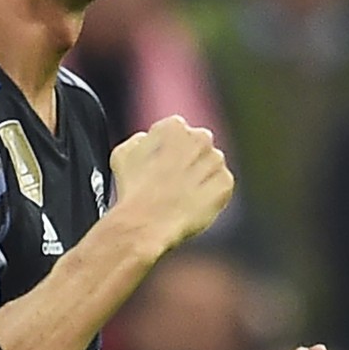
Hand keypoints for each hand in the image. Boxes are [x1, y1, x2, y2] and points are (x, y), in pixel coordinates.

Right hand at [109, 115, 233, 254]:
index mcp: (174, 127)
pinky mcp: (225, 184)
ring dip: (201, 178)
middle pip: (198, 146)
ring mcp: (215, 161)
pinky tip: (192, 205)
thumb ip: (141, 140)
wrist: (147, 223)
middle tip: (172, 182)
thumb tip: (148, 140)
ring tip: (181, 196)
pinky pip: (220, 187)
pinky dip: (211, 195)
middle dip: (189, 160)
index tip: (161, 166)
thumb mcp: (123, 154)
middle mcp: (200, 138)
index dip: (167, 150)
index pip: (176, 132)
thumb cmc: (133, 190)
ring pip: (211, 166)